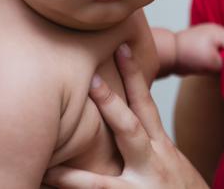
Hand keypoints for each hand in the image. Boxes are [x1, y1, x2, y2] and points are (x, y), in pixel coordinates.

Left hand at [43, 44, 208, 188]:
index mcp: (163, 148)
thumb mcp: (174, 163)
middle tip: (90, 78)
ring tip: (48, 167)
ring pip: (103, 184)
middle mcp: (154, 165)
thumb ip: (152, 146)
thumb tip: (130, 124)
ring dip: (74, 177)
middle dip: (110, 103)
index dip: (134, 76)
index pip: (146, 105)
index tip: (121, 48)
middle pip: (130, 128)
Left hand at [175, 23, 223, 74]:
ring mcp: (210, 36)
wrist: (170, 53)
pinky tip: (213, 64)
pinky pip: (217, 49)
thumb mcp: (214, 63)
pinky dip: (217, 57)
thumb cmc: (190, 55)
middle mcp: (217, 31)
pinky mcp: (204, 42)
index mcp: (221, 32)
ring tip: (218, 66)